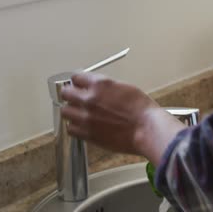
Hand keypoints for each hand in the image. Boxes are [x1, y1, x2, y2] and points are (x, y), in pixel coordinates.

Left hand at [60, 73, 185, 164]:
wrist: (147, 130)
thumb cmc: (142, 110)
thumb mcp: (125, 88)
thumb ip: (107, 87)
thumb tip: (98, 88)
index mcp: (100, 84)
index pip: (76, 77)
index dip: (78, 81)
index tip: (79, 85)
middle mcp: (89, 99)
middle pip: (65, 93)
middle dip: (70, 94)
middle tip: (75, 98)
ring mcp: (86, 117)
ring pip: (65, 111)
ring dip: (71, 111)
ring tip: (78, 114)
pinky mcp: (87, 134)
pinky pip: (70, 129)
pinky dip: (74, 127)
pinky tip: (82, 127)